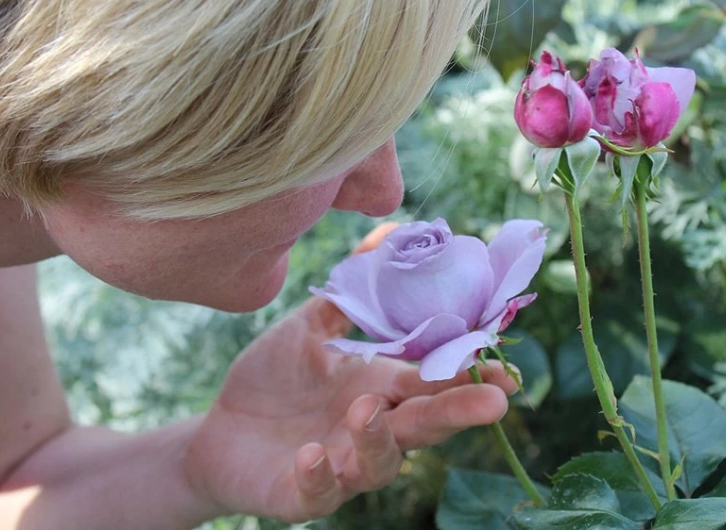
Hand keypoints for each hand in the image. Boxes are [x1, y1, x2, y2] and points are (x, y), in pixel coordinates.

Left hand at [184, 225, 517, 522]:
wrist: (219, 429)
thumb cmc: (273, 379)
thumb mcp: (309, 327)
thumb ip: (349, 291)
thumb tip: (387, 232)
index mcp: (380, 388)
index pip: (433, 381)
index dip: (470, 377)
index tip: (506, 370)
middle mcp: (371, 429)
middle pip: (424, 423)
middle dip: (459, 412)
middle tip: (494, 402)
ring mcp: (341, 465)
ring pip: (379, 463)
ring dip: (378, 439)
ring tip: (366, 408)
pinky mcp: (303, 493)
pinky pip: (319, 493)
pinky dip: (319, 476)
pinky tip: (310, 455)